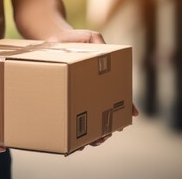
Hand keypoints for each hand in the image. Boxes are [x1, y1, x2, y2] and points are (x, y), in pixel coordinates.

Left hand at [48, 29, 138, 148]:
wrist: (50, 39)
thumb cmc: (73, 39)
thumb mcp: (90, 38)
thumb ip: (99, 43)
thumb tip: (109, 52)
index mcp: (102, 79)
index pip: (118, 95)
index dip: (127, 106)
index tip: (131, 115)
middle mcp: (91, 91)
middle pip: (104, 115)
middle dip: (106, 129)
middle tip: (105, 136)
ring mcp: (76, 97)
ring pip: (87, 123)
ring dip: (92, 136)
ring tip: (91, 142)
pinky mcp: (61, 100)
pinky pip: (68, 119)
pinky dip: (72, 132)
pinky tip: (73, 143)